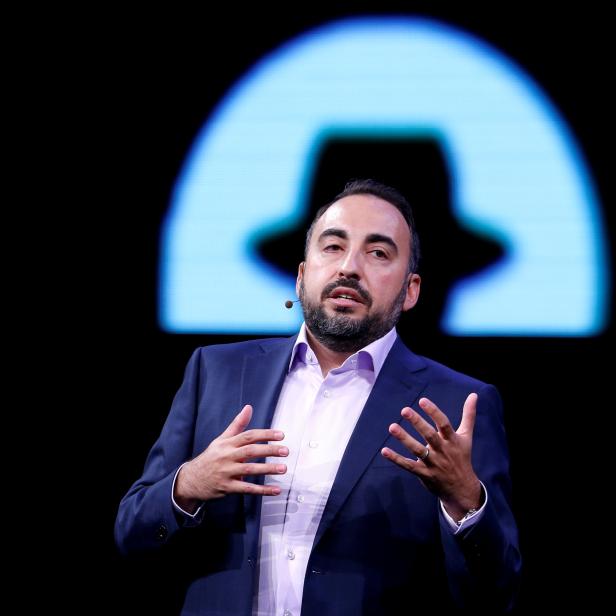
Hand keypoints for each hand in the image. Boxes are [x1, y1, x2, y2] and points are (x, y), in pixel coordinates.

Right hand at [174, 405, 287, 510]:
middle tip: (285, 451)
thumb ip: (237, 425)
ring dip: (267, 469)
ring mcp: (226, 472)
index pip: (248, 436)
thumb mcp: (222, 439)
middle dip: (269, 451)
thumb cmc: (211, 457)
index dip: (265, 435)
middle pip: (250, 451)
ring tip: (283, 468)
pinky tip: (275, 490)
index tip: (281, 435)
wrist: (191, 480)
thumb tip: (249, 407)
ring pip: (249, 470)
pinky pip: (247, 489)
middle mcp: (227, 457)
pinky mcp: (227, 488)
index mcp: (227, 444)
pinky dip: (262, 490)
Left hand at [381, 393, 481, 520]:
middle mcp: (443, 451)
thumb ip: (468, 415)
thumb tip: (474, 395)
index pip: (443, 424)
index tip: (422, 400)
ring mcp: (433, 463)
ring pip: (417, 450)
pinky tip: (384, 450)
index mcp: (452, 440)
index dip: (433, 412)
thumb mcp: (466, 436)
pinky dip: (396, 459)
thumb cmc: (462, 457)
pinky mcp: (424, 474)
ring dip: (404, 438)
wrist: (462, 489)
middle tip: (404, 410)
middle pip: (429, 435)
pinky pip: (409, 466)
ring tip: (392, 426)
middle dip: (417, 422)